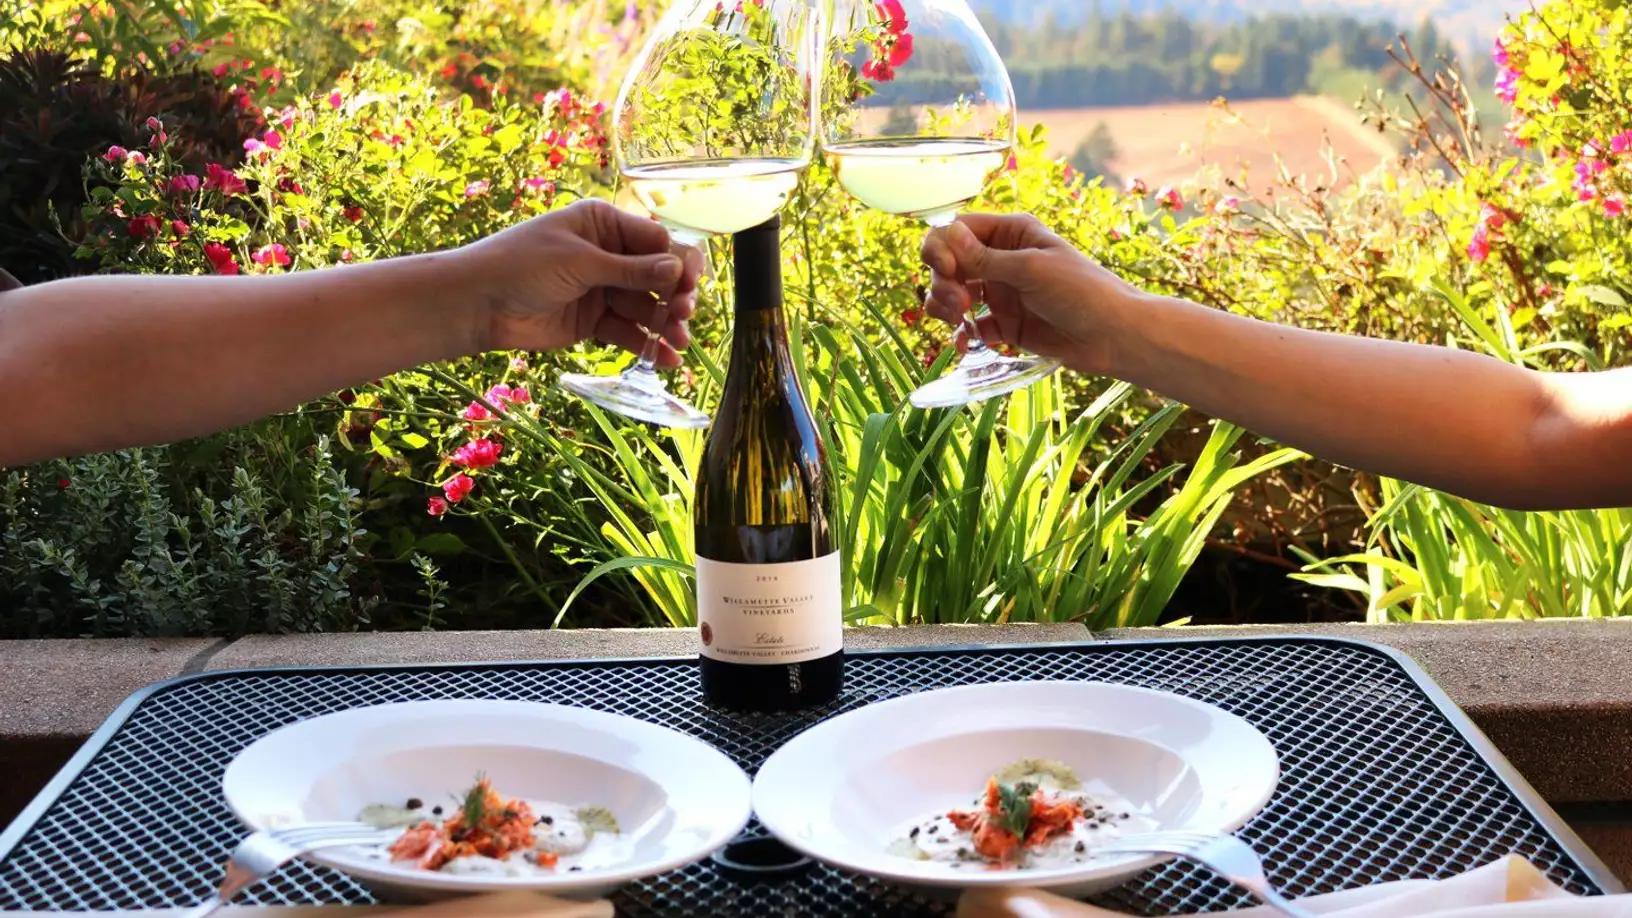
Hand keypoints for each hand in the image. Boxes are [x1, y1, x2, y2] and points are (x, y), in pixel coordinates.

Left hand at [457, 200, 705, 366]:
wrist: (475, 304)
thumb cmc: (521, 265)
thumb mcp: (578, 262)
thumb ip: (629, 270)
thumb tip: (676, 269)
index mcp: (604, 224)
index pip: (655, 240)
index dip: (677, 262)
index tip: (689, 285)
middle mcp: (608, 255)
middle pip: (656, 276)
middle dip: (673, 297)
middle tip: (682, 316)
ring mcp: (601, 290)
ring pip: (645, 307)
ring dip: (664, 325)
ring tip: (680, 344)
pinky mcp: (592, 322)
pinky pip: (627, 332)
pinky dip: (646, 345)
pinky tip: (666, 359)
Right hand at [920, 214, 1138, 374]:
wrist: (1114, 336)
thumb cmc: (1081, 291)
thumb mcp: (1031, 269)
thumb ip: (985, 258)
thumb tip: (946, 234)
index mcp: (1011, 234)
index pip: (958, 230)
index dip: (942, 248)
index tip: (947, 270)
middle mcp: (1002, 259)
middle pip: (949, 263)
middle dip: (943, 282)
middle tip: (959, 304)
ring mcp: (1002, 293)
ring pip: (954, 293)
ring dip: (945, 306)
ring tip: (958, 321)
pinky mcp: (1005, 325)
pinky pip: (970, 326)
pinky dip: (961, 334)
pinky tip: (963, 345)